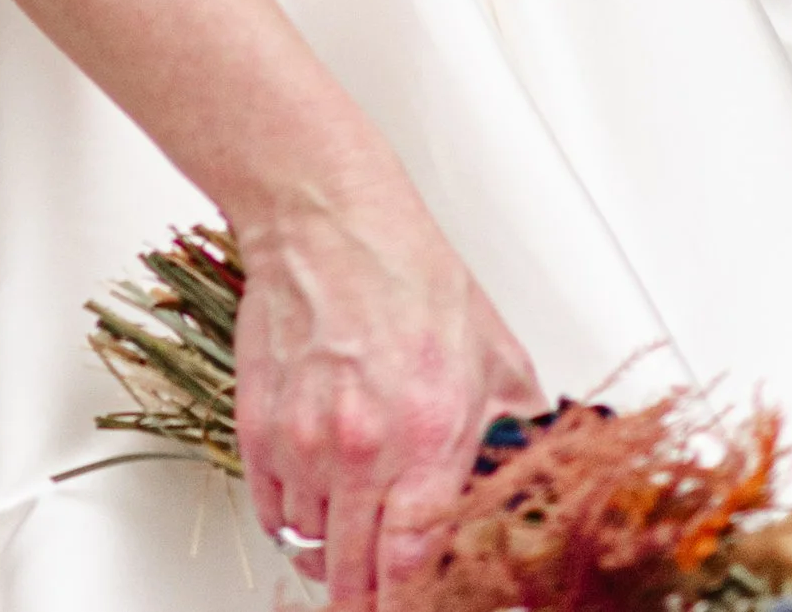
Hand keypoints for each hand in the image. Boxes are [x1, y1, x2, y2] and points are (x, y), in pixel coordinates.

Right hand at [235, 188, 540, 598]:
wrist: (326, 219)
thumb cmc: (406, 272)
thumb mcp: (493, 351)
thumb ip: (516, 426)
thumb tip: (534, 472)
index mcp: (427, 436)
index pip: (412, 563)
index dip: (410, 603)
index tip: (413, 610)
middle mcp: (360, 449)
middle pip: (353, 574)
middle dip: (365, 599)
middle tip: (373, 602)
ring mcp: (302, 440)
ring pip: (309, 542)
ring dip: (329, 549)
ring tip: (347, 533)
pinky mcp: (258, 423)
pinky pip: (270, 508)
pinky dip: (289, 517)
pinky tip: (311, 500)